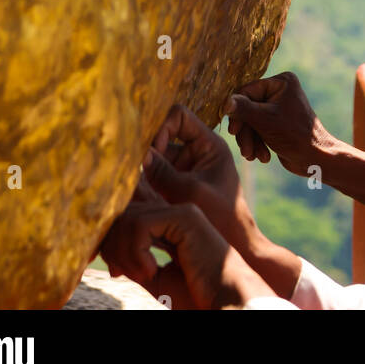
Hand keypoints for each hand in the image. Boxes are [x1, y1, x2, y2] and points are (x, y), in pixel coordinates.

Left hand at [100, 200, 273, 309]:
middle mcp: (174, 212)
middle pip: (124, 212)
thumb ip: (133, 259)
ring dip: (124, 251)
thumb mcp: (155, 277)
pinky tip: (151, 270)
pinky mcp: (185, 217)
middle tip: (120, 272)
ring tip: (141, 275)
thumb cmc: (197, 296)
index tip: (114, 269)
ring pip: (129, 217)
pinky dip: (136, 251)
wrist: (227, 302)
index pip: (129, 214)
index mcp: (169, 225)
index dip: (112, 238)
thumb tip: (106, 248)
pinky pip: (142, 224)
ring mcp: (181, 211)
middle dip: (112, 245)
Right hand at [136, 104, 303, 300]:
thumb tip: (137, 153)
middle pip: (162, 137)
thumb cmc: (220, 218)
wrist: (234, 248)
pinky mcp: (173, 187)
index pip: (178, 115)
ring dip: (142, 170)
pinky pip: (152, 178)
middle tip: (132, 168)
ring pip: (154, 159)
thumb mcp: (190, 192)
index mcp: (208, 143)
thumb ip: (162, 172)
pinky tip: (133, 199)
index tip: (152, 152)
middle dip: (146, 150)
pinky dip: (142, 185)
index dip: (161, 127)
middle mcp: (194, 152)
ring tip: (129, 185)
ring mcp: (183, 169)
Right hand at [225, 71, 334, 175]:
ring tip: (253, 156)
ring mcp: (278, 106)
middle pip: (248, 108)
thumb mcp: (265, 120)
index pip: (248, 91)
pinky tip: (262, 156)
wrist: (316, 159)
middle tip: (245, 150)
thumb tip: (224, 102)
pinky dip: (257, 143)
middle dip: (246, 131)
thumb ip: (243, 109)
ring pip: (251, 121)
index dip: (237, 111)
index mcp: (281, 82)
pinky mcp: (276, 122)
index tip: (232, 130)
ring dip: (250, 140)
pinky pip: (258, 129)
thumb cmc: (295, 136)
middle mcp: (280, 90)